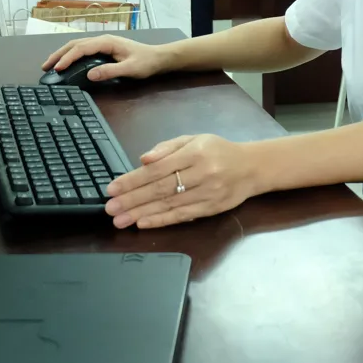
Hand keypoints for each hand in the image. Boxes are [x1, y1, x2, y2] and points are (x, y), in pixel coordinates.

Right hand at [42, 33, 171, 83]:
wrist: (158, 58)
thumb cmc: (146, 62)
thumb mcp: (129, 69)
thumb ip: (110, 71)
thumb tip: (89, 75)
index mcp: (107, 42)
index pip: (81, 48)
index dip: (67, 58)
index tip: (57, 68)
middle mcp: (102, 39)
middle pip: (75, 44)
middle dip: (59, 54)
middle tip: (45, 67)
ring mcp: (103, 43)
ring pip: (77, 46)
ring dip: (63, 54)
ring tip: (51, 65)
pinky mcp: (104, 49)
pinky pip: (83, 50)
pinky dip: (71, 55)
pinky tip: (66, 63)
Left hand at [105, 134, 257, 228]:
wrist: (252, 167)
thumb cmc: (218, 151)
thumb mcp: (194, 139)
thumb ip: (167, 148)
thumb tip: (143, 159)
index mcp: (195, 152)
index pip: (158, 168)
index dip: (133, 179)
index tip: (113, 188)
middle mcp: (202, 173)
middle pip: (161, 188)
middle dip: (132, 199)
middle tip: (110, 207)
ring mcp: (207, 193)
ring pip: (169, 204)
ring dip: (142, 213)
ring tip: (120, 219)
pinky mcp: (211, 208)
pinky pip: (182, 216)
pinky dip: (161, 220)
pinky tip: (143, 223)